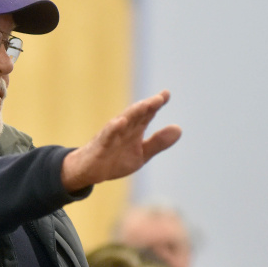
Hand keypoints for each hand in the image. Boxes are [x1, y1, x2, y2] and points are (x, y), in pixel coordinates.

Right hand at [60, 90, 180, 191]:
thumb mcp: (141, 154)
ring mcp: (111, 136)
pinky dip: (113, 128)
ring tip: (145, 105)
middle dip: (147, 106)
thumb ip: (158, 142)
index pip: (147, 114)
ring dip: (133, 113)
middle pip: (136, 115)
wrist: (88, 172)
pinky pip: (107, 136)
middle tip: (159, 98)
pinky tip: (120, 122)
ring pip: (122, 121)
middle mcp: (123, 128)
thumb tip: (179, 129)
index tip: (166, 94)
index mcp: (134, 129)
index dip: (156, 104)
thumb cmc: (114, 160)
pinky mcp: (100, 146)